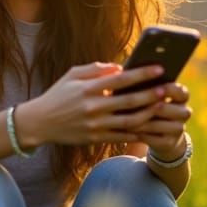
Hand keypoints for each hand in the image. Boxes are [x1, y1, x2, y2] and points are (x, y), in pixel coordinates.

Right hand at [16, 62, 170, 147]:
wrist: (39, 122)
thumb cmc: (58, 95)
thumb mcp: (72, 75)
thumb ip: (95, 69)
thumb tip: (119, 67)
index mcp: (88, 88)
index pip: (120, 79)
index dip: (142, 74)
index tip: (159, 69)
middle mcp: (93, 107)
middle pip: (129, 101)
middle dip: (151, 95)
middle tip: (167, 89)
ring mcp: (95, 125)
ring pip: (129, 121)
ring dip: (148, 114)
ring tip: (161, 107)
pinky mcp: (95, 138)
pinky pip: (121, 136)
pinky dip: (137, 132)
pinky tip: (150, 126)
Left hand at [128, 82, 190, 159]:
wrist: (160, 135)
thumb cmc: (149, 106)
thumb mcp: (150, 94)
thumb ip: (145, 85)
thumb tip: (124, 73)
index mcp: (181, 97)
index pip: (181, 92)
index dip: (170, 89)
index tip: (157, 86)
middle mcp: (183, 112)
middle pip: (169, 108)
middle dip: (151, 105)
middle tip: (134, 101)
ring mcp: (178, 129)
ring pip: (159, 124)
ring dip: (142, 120)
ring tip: (125, 115)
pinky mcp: (169, 142)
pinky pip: (154, 138)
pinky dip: (140, 133)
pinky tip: (128, 129)